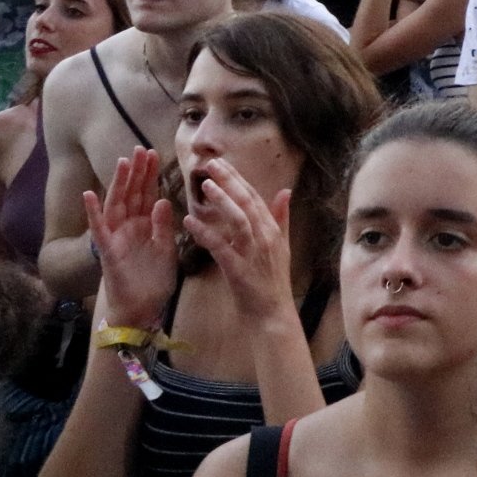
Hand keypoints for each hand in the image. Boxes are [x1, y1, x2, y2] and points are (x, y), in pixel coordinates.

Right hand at [85, 149, 177, 329]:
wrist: (143, 310)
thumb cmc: (154, 282)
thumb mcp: (166, 249)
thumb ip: (164, 226)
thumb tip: (162, 200)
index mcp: (144, 226)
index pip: (147, 195)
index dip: (150, 175)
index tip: (154, 153)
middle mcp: (128, 228)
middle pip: (132, 195)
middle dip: (137, 172)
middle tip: (142, 148)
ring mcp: (116, 238)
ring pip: (116, 205)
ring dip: (119, 184)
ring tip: (122, 162)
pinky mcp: (107, 252)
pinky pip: (99, 230)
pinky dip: (93, 212)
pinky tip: (89, 194)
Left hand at [182, 159, 296, 325]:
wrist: (272, 313)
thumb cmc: (273, 280)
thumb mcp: (282, 246)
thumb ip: (281, 218)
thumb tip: (286, 190)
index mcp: (273, 230)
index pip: (255, 197)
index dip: (239, 179)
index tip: (223, 164)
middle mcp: (266, 237)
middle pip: (247, 203)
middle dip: (230, 182)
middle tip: (211, 165)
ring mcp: (254, 252)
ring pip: (238, 220)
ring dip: (222, 201)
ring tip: (205, 186)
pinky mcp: (239, 269)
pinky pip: (221, 247)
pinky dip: (206, 233)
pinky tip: (190, 222)